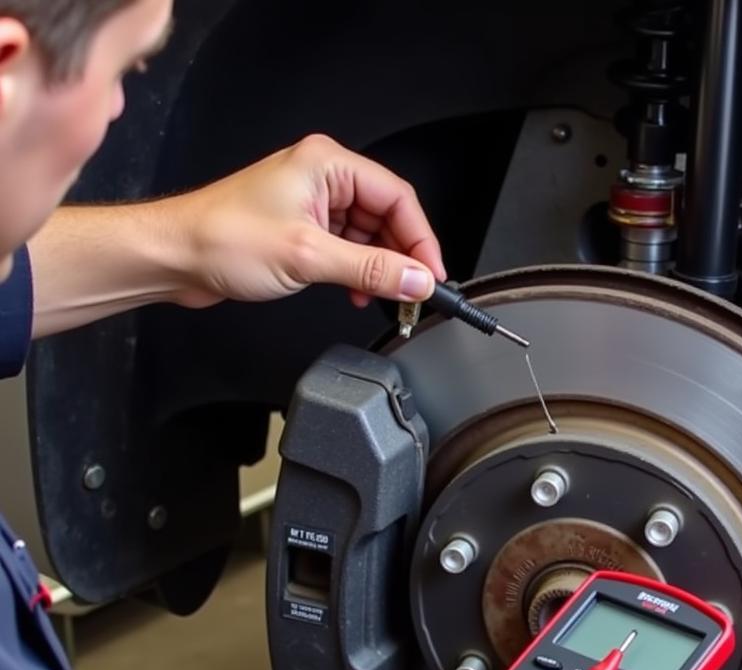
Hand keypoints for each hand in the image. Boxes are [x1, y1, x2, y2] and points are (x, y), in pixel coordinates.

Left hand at [166, 134, 444, 309]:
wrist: (174, 256)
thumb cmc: (221, 238)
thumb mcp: (308, 257)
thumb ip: (370, 270)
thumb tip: (416, 281)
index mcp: (327, 164)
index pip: (397, 197)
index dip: (420, 238)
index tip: (431, 274)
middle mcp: (322, 178)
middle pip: (386, 216)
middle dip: (400, 256)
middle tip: (413, 291)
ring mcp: (312, 204)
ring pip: (368, 236)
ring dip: (378, 269)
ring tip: (382, 296)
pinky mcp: (302, 229)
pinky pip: (347, 248)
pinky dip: (357, 272)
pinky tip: (357, 291)